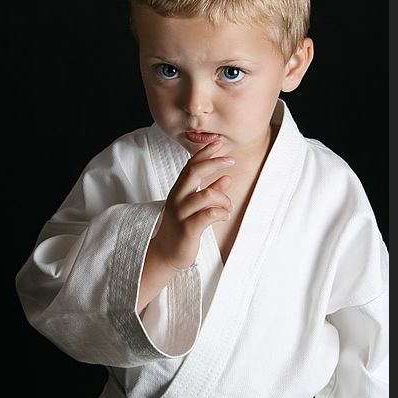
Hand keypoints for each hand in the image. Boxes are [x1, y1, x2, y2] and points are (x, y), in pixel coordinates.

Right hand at [155, 139, 233, 268]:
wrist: (166, 254)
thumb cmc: (182, 229)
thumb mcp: (196, 207)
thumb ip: (211, 191)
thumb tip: (227, 178)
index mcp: (179, 191)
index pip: (191, 165)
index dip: (204, 153)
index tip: (218, 142)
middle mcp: (177, 199)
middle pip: (194, 172)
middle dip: (214, 162)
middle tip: (231, 160)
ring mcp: (181, 214)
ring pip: (206, 195)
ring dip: (223, 198)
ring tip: (228, 207)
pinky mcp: (187, 229)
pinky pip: (208, 215)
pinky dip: (221, 213)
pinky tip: (224, 216)